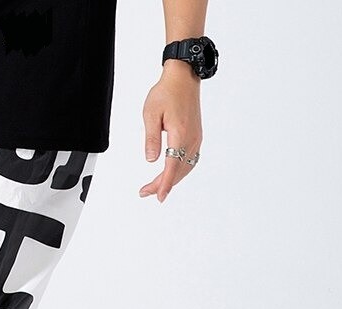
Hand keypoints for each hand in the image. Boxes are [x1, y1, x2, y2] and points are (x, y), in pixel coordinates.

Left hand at [139, 61, 202, 202]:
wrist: (183, 78)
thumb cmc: (166, 92)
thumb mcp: (151, 114)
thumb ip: (151, 138)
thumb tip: (151, 160)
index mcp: (180, 134)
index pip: (172, 166)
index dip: (164, 183)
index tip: (159, 196)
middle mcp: (191, 139)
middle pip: (178, 171)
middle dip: (162, 185)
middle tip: (145, 192)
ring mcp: (196, 139)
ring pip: (185, 168)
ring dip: (170, 180)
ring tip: (153, 187)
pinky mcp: (196, 137)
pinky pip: (190, 160)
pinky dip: (179, 172)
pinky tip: (170, 175)